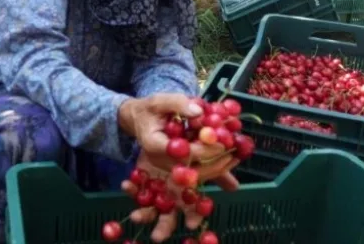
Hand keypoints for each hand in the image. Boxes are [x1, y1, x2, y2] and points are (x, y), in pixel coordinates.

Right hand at [118, 93, 226, 170]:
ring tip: (237, 157)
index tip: (221, 143)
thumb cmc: (150, 109)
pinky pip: (197, 171)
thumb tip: (199, 111)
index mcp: (153, 144)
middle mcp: (160, 160)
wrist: (139, 119)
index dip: (202, 150)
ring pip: (196, 174)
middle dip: (214, 164)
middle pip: (190, 170)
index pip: (180, 153)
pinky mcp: (178, 167)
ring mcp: (169, 166)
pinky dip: (215, 168)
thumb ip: (178, 104)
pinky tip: (231, 162)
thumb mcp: (160, 100)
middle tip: (234, 154)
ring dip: (218, 169)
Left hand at [120, 152, 239, 242]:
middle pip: (169, 219)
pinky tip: (127, 184)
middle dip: (163, 230)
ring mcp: (156, 192)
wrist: (166, 131)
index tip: (191, 224)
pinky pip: (135, 189)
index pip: (193, 211)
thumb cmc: (190, 151)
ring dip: (143, 215)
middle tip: (157, 237)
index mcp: (189, 195)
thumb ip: (219, 172)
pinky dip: (131, 188)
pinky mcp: (142, 181)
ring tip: (136, 216)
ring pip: (149, 210)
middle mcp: (172, 198)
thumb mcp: (204, 158)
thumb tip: (236, 187)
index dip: (193, 218)